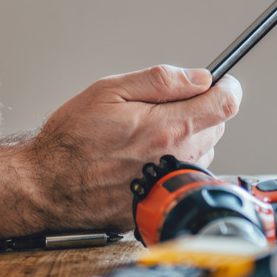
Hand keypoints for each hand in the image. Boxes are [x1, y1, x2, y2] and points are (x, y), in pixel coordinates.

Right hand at [25, 64, 241, 232]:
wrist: (48, 184)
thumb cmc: (72, 139)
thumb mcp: (110, 90)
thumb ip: (161, 81)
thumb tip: (199, 78)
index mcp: (167, 128)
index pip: (224, 105)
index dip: (228, 88)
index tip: (223, 83)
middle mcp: (176, 159)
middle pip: (217, 127)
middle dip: (201, 110)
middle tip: (166, 106)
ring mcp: (169, 182)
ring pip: (203, 152)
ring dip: (189, 138)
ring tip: (148, 134)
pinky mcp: (160, 199)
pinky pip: (183, 175)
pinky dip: (174, 162)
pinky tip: (144, 158)